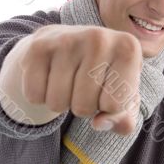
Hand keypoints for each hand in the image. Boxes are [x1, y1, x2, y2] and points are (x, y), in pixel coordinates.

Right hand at [19, 24, 142, 134]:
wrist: (68, 43)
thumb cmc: (103, 76)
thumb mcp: (123, 97)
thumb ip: (123, 120)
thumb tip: (99, 124)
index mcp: (129, 49)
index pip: (114, 106)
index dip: (109, 108)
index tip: (108, 89)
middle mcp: (99, 39)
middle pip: (84, 107)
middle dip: (84, 108)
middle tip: (85, 87)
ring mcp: (67, 40)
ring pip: (57, 103)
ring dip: (61, 103)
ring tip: (69, 82)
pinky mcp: (39, 46)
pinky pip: (35, 95)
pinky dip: (40, 96)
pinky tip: (50, 78)